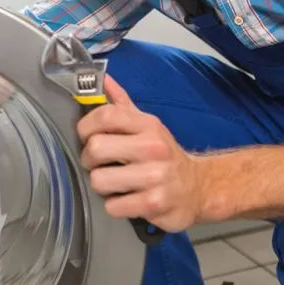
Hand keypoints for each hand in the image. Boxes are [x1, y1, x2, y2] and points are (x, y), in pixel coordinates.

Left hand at [77, 75, 203, 232]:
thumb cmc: (163, 154)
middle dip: (89, 159)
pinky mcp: (154, 204)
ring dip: (101, 185)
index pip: (105, 115)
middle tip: (97, 164)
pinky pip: (113, 206)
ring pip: (99, 180)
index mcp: (148, 125)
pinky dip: (115, 205)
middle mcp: (153, 147)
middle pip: (96, 148)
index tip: (86, 136)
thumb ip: (122, 102)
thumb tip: (102, 78)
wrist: (198, 187)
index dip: (85, 126)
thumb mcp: (147, 125)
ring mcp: (155, 177)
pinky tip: (127, 199)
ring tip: (114, 183)